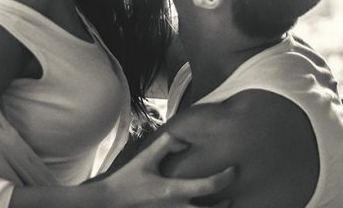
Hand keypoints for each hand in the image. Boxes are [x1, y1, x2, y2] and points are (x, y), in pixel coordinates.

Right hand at [101, 133, 234, 207]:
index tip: (233, 170)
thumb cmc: (127, 180)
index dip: (225, 178)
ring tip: (220, 206)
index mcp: (174, 191)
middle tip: (231, 197)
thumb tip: (184, 142)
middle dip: (224, 207)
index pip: (209, 186)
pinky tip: (197, 207)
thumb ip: (166, 145)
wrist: (109, 202)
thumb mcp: (146, 158)